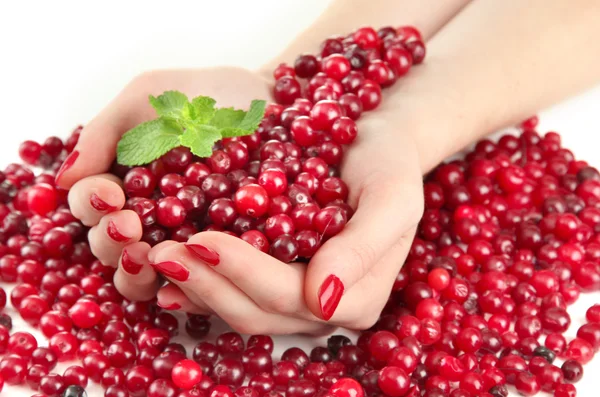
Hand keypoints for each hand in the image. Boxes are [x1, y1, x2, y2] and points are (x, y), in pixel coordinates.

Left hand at [61, 67, 423, 334]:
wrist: (373, 141)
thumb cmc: (388, 163)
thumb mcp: (392, 195)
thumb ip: (364, 246)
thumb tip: (323, 299)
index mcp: (356, 296)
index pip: (293, 297)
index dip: (246, 274)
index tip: (204, 241)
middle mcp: (322, 307)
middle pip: (259, 311)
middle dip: (209, 283)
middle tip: (163, 251)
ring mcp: (295, 299)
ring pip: (238, 308)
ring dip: (195, 285)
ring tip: (154, 253)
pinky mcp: (271, 279)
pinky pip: (229, 290)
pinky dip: (197, 279)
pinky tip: (166, 261)